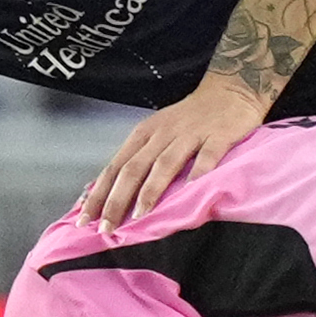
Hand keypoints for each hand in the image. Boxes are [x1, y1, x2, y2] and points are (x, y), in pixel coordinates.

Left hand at [82, 80, 266, 224]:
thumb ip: (139, 159)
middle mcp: (162, 134)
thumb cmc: (190, 118)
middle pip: (133, 169)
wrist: (230, 89)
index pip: (115, 167)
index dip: (99, 194)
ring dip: (150, 190)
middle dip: (117, 199)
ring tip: (139, 215)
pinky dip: (198, 173)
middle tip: (107, 227)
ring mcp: (190, 134)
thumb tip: (111, 193)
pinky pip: (207, 157)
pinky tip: (190, 190)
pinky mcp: (218, 135)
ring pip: (164, 164)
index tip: (85, 219)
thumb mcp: (158, 133)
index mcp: (144, 134)